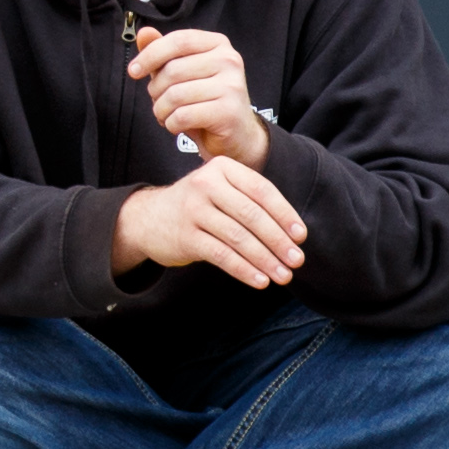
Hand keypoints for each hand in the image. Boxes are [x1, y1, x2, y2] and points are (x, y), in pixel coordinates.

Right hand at [117, 152, 310, 287]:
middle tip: (297, 260)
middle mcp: (206, 184)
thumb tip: (292, 234)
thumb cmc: (197, 206)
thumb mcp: (220, 190)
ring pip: (239, 237)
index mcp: (222, 169)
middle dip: (278, 241)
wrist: (148, 218)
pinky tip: (259, 280)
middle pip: (252, 215)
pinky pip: (222, 256)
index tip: (300, 236)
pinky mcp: (185, 236)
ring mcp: (193, 210)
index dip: (285, 214)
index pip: (262, 190)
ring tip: (283, 275)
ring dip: (265, 259)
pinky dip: (244, 270)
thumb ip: (251, 201)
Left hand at [126, 23, 266, 168]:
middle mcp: (229, 60)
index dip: (150, 55)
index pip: (178, 40)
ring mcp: (231, 86)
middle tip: (158, 102)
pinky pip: (183, 116)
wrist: (236, 135)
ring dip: (161, 110)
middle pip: (173, 70)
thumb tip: (144, 33)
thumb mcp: (182, 73)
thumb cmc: (205, 100)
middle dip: (155, 90)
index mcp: (218, 44)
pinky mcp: (228, 112)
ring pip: (175, 95)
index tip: (133, 71)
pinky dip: (171, 124)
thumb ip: (163, 53)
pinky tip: (177, 125)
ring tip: (166, 115)